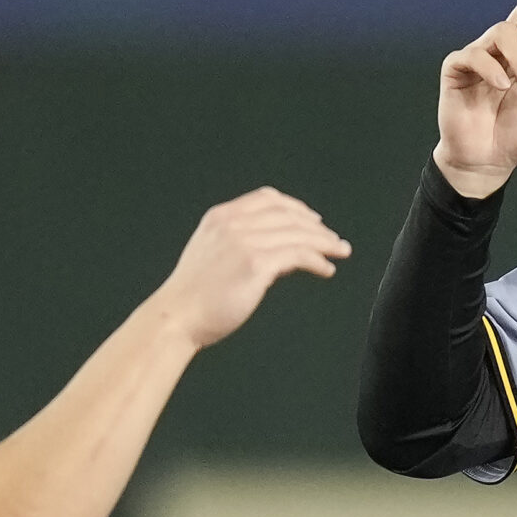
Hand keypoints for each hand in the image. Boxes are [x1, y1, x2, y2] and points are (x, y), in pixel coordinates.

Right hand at [152, 188, 351, 349]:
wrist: (176, 318)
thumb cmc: (194, 298)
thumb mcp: (214, 257)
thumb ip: (242, 246)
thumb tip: (284, 253)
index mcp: (220, 217)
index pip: (267, 199)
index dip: (296, 208)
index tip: (314, 221)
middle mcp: (233, 223)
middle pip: (288, 215)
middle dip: (316, 227)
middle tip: (336, 241)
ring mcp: (244, 241)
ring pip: (297, 234)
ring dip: (324, 243)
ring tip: (340, 253)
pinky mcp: (255, 264)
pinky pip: (297, 255)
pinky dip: (316, 260)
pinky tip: (326, 270)